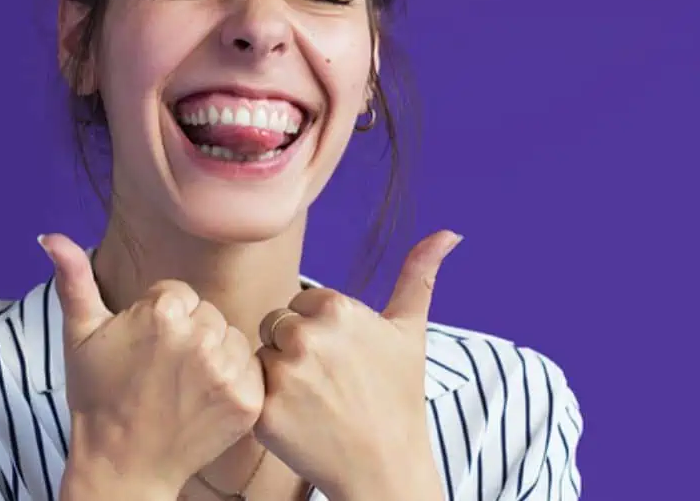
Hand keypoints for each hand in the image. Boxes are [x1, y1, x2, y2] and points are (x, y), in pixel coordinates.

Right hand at [40, 233, 265, 497]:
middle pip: (208, 314)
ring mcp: (227, 369)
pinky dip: (233, 383)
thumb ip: (73, 279)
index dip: (159, 320)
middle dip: (188, 335)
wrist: (121, 465)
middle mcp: (200, 335)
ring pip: (231, 339)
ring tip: (181, 386)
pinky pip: (251, 369)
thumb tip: (49, 236)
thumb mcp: (79, 335)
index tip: (143, 350)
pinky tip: (203, 400)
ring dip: (214, 357)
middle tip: (160, 371)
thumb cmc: (97, 397)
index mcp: (163, 310)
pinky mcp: (247, 398)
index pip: (179, 294)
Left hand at [252, 231, 462, 500]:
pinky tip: (298, 420)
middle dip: (295, 350)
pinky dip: (268, 406)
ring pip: (260, 356)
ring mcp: (283, 374)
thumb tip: (449, 232)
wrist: (385, 467)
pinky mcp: (264, 409)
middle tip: (328, 384)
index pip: (300, 303)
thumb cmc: (398, 398)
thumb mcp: (410, 333)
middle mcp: (306, 335)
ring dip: (279, 376)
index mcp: (336, 308)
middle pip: (275, 326)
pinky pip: (250, 389)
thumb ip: (419, 276)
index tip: (342, 360)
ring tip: (315, 402)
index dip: (319, 332)